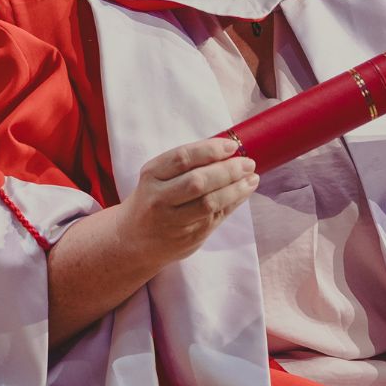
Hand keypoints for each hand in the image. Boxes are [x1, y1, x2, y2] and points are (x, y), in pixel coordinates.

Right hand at [116, 137, 258, 265]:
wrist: (133, 239)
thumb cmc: (152, 199)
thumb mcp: (157, 176)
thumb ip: (186, 164)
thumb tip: (227, 150)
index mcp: (151, 175)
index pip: (182, 158)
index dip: (209, 150)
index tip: (231, 146)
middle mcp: (159, 198)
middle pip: (197, 181)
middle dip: (227, 170)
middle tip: (248, 162)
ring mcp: (173, 221)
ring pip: (209, 203)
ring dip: (235, 189)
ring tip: (252, 178)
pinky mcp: (188, 237)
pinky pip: (215, 217)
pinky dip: (233, 202)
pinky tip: (243, 192)